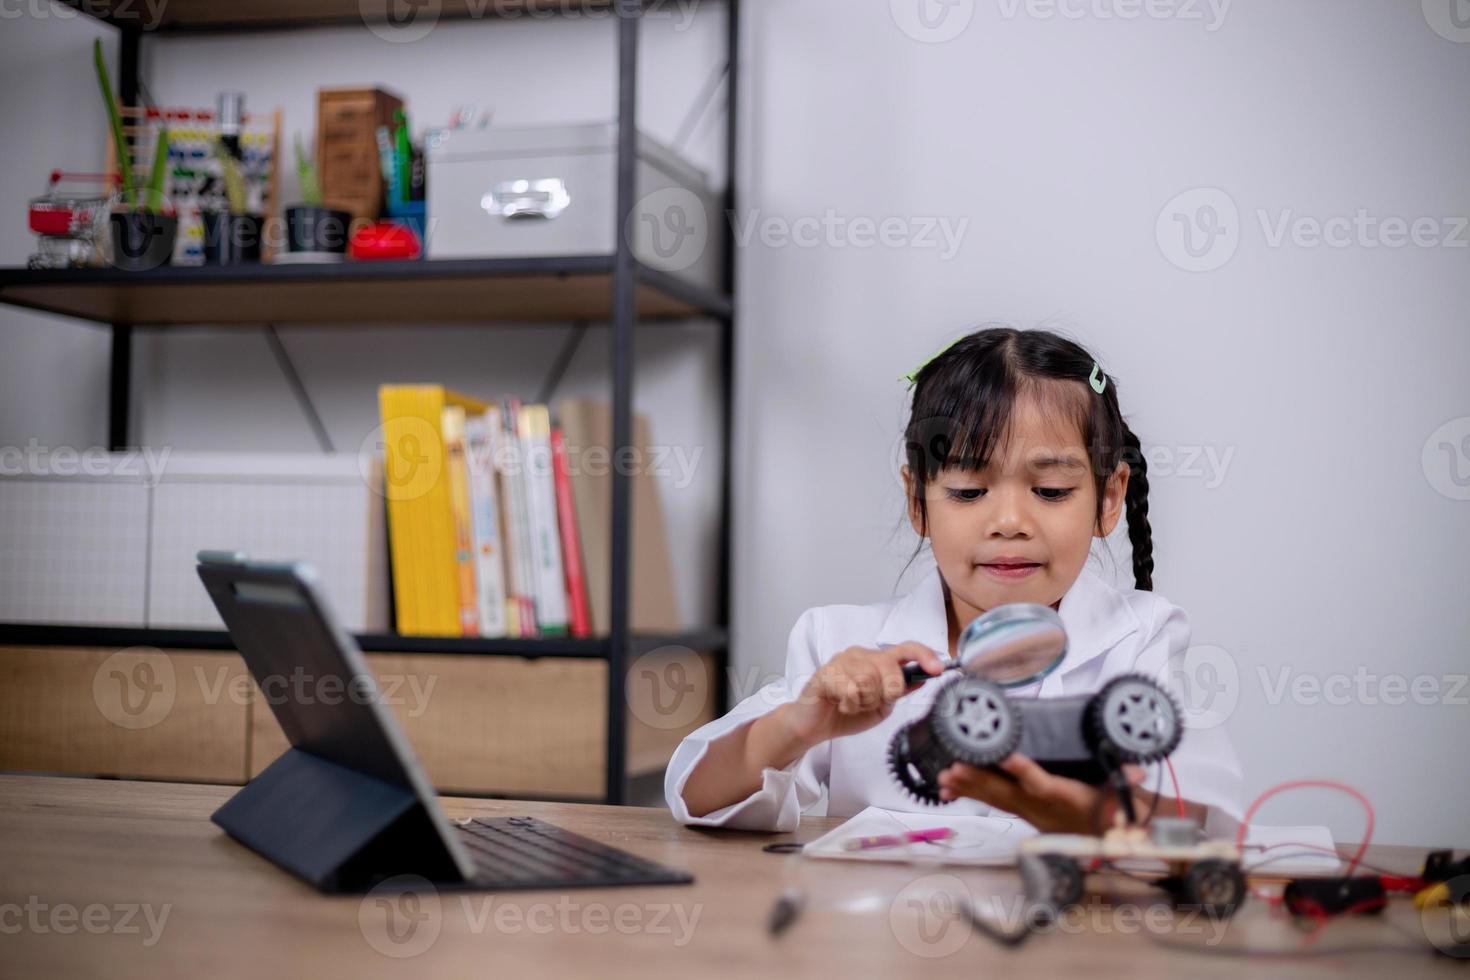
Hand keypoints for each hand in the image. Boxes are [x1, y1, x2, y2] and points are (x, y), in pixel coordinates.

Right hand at [783, 641, 946, 745]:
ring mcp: (841, 661)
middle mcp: (860, 654)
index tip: (937, 669)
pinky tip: (841, 704)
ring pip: (869, 680)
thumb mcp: (881, 705)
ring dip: (864, 702)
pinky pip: (850, 689)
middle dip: (886, 693)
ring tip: (853, 705)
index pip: (905, 649)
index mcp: (876, 660)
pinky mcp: (825, 673)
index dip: (924, 656)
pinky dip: (849, 704)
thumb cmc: (847, 712)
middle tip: (870, 703)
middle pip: (890, 668)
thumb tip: (923, 678)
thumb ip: (899, 691)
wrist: (813, 725)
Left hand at [936, 754, 1145, 833]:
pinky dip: (970, 795)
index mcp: (1065, 798)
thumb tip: (1137, 770)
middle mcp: (1042, 808)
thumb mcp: (1120, 791)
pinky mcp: (1021, 811)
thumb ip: (1126, 779)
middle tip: (954, 769)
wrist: (1104, 834)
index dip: (1023, 771)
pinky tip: (948, 790)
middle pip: (1007, 793)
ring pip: (995, 799)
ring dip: (969, 788)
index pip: (1042, 784)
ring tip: (944, 779)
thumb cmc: (1109, 805)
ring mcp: (1028, 811)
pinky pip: (992, 803)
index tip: (1006, 755)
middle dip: (980, 781)